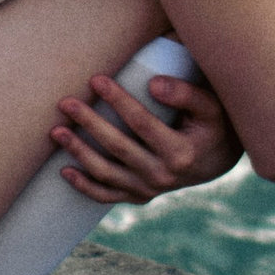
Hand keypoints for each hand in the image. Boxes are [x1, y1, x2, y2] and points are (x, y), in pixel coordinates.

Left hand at [49, 66, 241, 204]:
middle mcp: (163, 176)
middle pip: (118, 147)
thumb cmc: (213, 124)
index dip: (118, 100)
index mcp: (181, 153)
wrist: (218, 159)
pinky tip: (64, 170)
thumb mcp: (210, 106)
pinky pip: (107, 196)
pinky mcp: (139, 196)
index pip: (142, 123)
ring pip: (107, 173)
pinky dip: (84, 186)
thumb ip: (186, 93)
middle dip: (89, 123)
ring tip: (56, 131)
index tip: (97, 79)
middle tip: (66, 102)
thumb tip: (153, 84)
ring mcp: (149, 189)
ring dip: (79, 153)